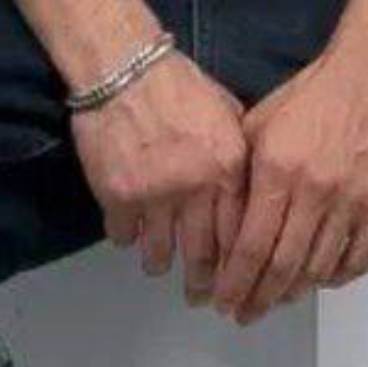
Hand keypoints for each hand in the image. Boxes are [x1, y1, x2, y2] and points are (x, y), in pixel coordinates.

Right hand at [68, 47, 251, 304]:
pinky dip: (127, 238)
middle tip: (199, 298)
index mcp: (227, 170)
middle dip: (202, 285)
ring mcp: (154, 197)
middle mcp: (195, 190)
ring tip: (160, 266)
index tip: (236, 284)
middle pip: (202, 256)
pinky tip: (130, 233)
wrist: (124, 68)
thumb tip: (250, 200)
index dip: (238, 267)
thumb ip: (239, 161)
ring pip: (159, 254)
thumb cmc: (180, 86)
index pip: (239, 235)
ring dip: (161, 264)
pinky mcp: (117, 196)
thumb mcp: (228, 117)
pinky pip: (123, 236)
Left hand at [208, 44, 367, 323]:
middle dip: (258, 298)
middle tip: (244, 314)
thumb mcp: (259, 126)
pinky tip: (320, 280)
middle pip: (282, 267)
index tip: (223, 301)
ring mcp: (351, 202)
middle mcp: (314, 192)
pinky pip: (357, 260)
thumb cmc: (310, 98)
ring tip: (277, 300)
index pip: (250, 246)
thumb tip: (224, 226)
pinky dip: (336, 278)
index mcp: (277, 171)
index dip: (234, 282)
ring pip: (318, 269)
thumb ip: (243, 175)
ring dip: (294, 293)